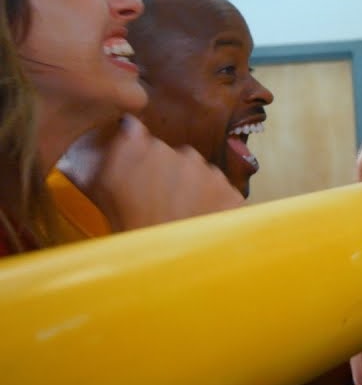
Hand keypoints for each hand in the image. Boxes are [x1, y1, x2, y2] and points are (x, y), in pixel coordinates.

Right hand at [78, 115, 242, 230]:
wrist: (166, 261)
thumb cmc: (127, 226)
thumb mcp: (105, 188)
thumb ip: (117, 151)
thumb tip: (129, 123)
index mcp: (145, 149)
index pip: (147, 141)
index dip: (145, 160)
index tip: (143, 178)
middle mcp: (182, 153)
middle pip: (179, 158)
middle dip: (172, 175)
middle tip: (162, 202)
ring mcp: (211, 173)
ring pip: (203, 175)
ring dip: (195, 189)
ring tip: (182, 215)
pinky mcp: (232, 193)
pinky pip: (224, 193)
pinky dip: (215, 205)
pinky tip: (200, 221)